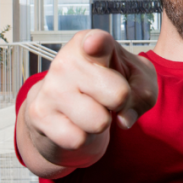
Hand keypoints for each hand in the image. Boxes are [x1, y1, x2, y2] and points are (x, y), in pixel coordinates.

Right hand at [23, 30, 157, 165]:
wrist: (69, 106)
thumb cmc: (110, 85)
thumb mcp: (138, 81)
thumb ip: (143, 92)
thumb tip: (123, 119)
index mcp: (90, 43)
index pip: (98, 43)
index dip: (98, 44)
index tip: (94, 44)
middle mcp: (66, 61)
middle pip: (118, 96)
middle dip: (120, 103)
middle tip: (106, 96)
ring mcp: (50, 88)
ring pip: (99, 122)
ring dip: (101, 123)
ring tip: (91, 109)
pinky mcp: (39, 114)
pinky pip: (78, 140)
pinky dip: (84, 138)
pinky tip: (75, 122)